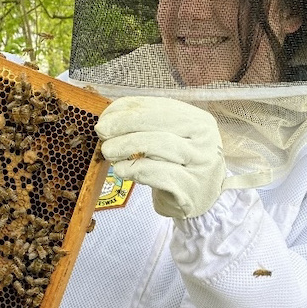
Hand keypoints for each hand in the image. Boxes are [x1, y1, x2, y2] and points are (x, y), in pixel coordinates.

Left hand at [95, 96, 225, 218]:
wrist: (203, 201)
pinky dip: (134, 169)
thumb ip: (146, 126)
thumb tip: (110, 117)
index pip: (159, 106)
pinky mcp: (189, 187)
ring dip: (125, 146)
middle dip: (124, 124)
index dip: (128, 108)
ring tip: (108, 151)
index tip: (105, 116)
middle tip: (102, 132)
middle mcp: (204, 139)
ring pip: (157, 144)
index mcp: (198, 120)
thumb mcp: (170, 140)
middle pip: (158, 122)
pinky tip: (121, 170)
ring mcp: (200, 164)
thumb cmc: (179, 166)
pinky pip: (157, 173)